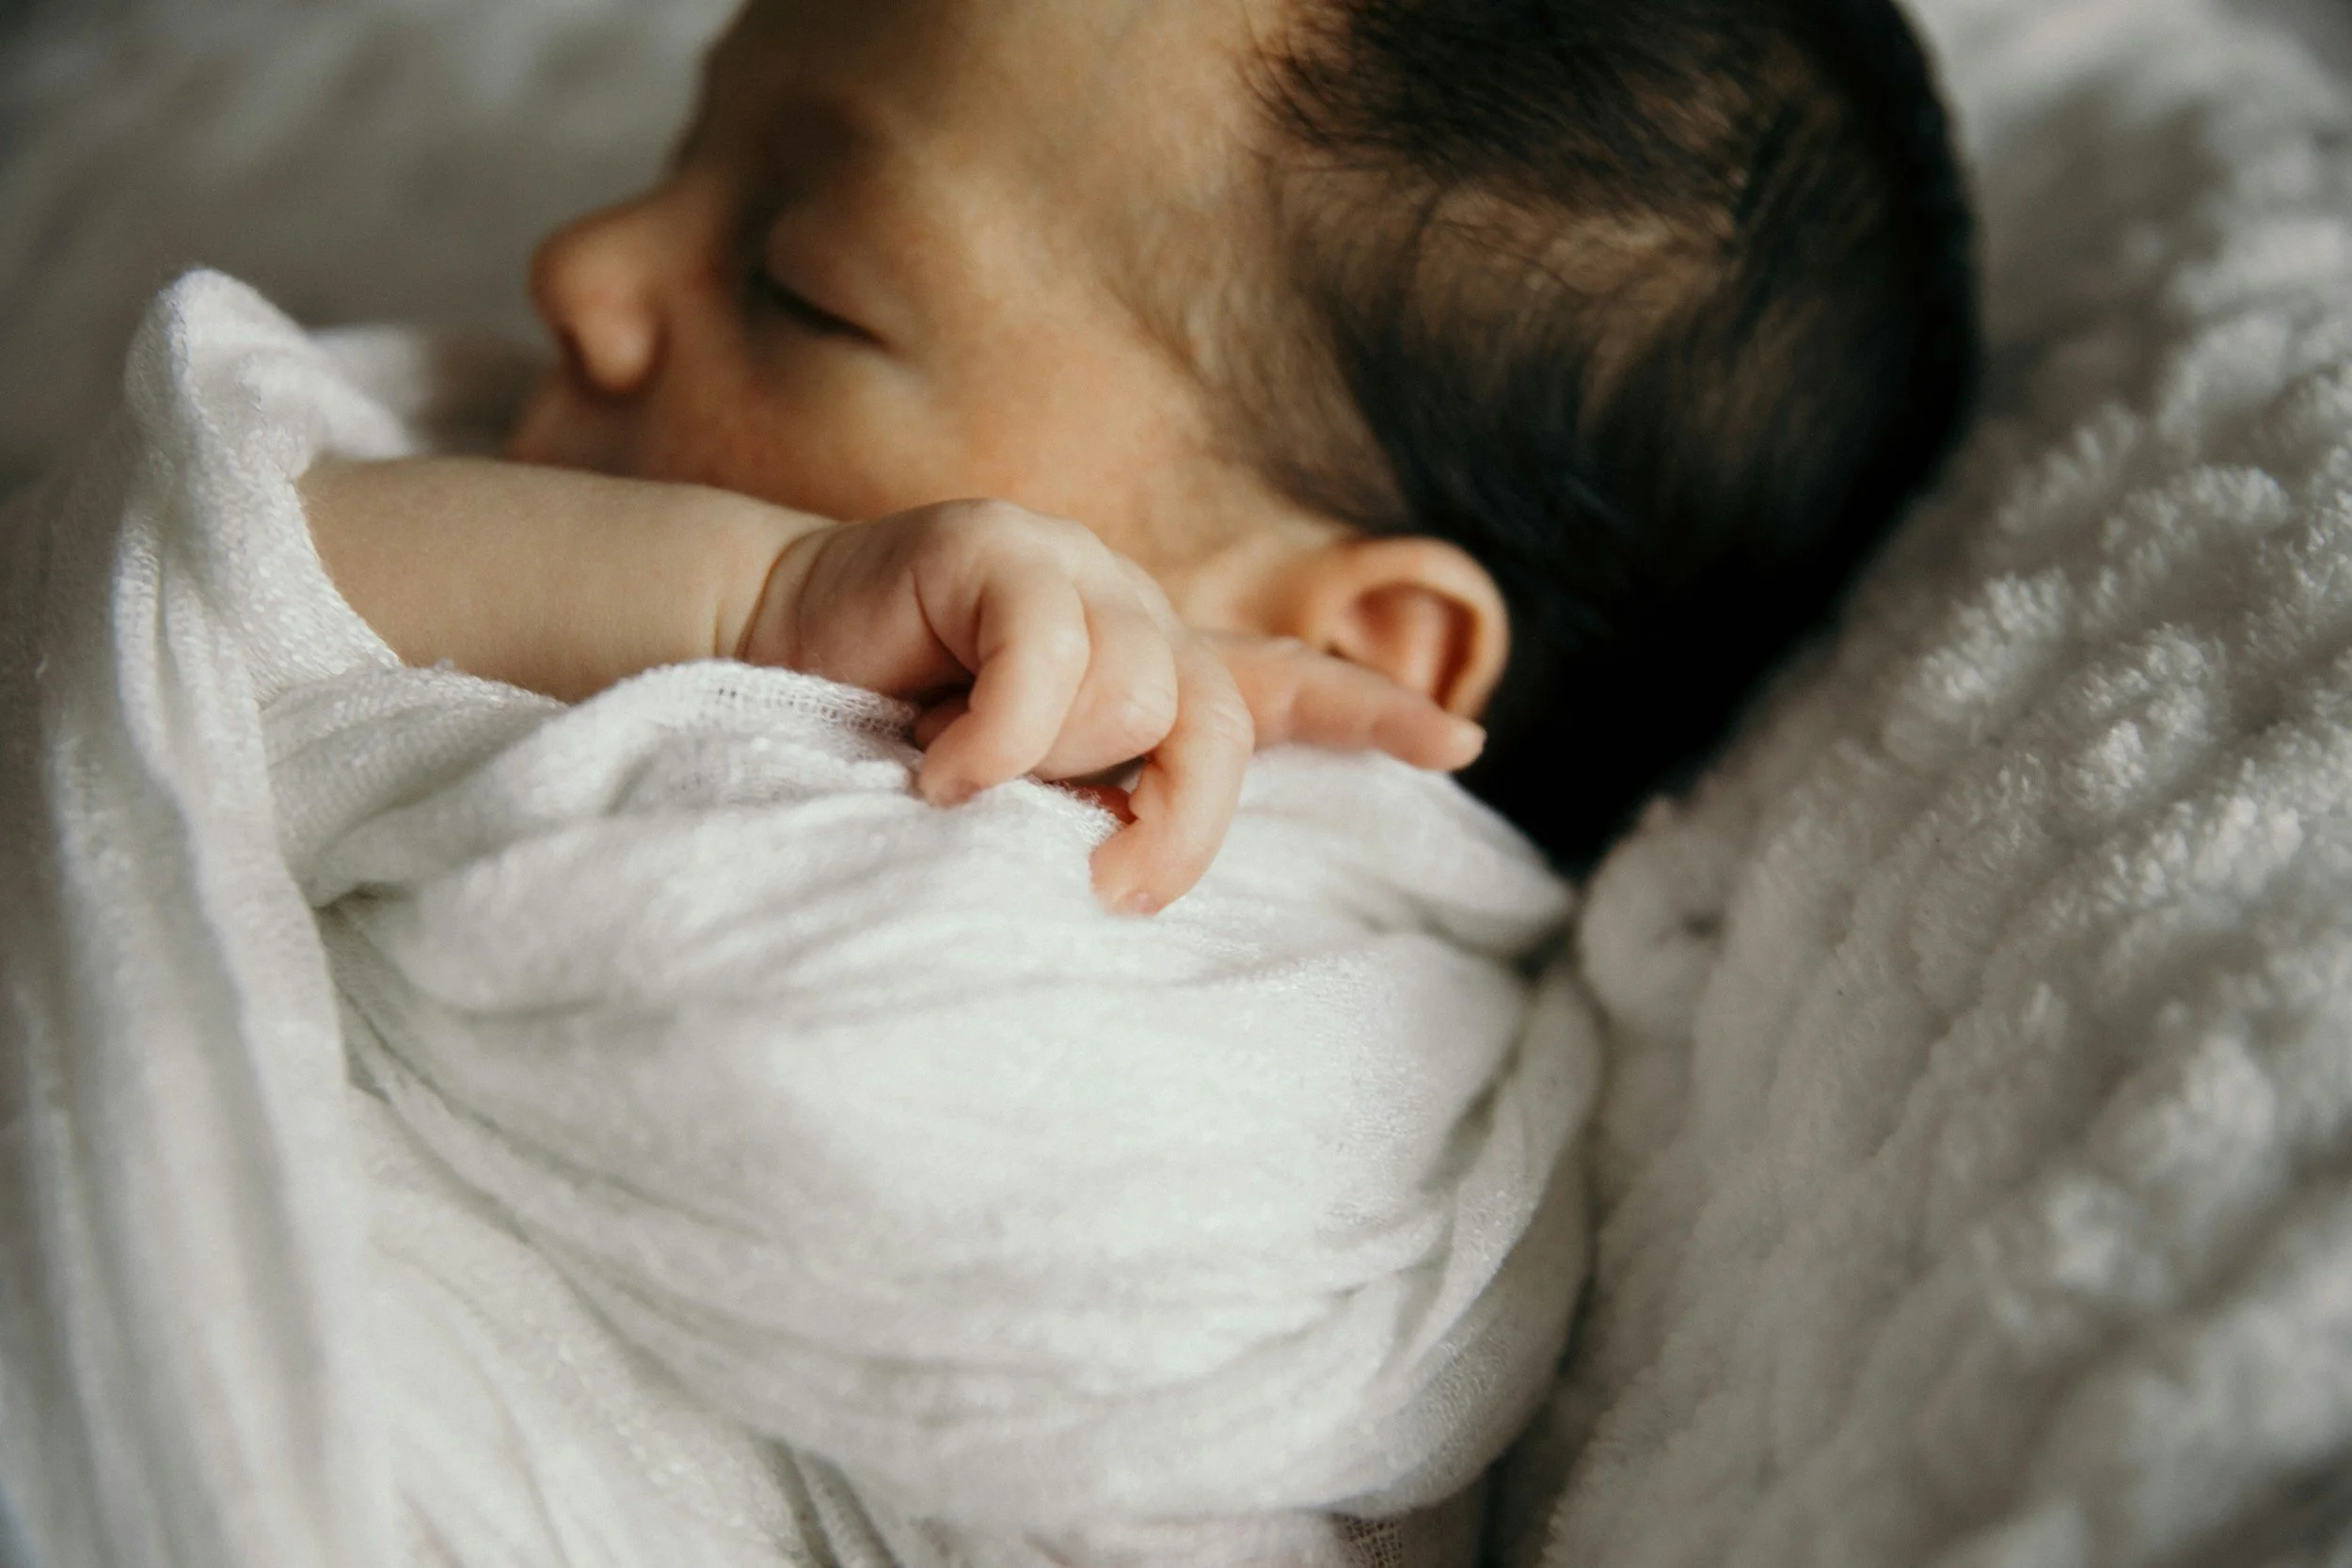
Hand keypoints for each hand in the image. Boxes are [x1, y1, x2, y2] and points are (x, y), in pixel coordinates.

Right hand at [733, 500, 1482, 912]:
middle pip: (1224, 718)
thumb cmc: (886, 748)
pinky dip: (997, 737)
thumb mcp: (1016, 799)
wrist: (759, 663)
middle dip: (1183, 822)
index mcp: (1146, 676)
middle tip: (1114, 890)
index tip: (1463, 744)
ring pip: (1137, 690)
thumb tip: (1137, 863)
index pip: (1282, 684)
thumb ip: (1091, 810)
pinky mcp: (996, 548)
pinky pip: (1046, 654)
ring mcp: (1071, 571)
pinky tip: (937, 772)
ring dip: (1049, 770)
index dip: (1372, 712)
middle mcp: (1129, 616)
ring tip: (963, 794)